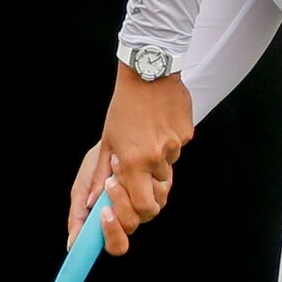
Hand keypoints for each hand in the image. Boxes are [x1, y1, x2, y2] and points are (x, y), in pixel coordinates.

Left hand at [94, 62, 193, 251]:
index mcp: (134, 162)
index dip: (136, 208)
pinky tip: (159, 123)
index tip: (126, 195)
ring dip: (158, 160)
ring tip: (146, 136)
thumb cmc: (123, 107)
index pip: (142, 207)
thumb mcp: (107, 142)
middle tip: (138, 172)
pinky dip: (169, 141)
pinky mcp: (187, 133)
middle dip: (149, 189)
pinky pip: (179, 147)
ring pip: (168, 167)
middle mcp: (156, 158)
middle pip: (159, 193)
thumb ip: (102, 175)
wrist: (148, 73)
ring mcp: (175, 146)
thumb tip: (94, 201)